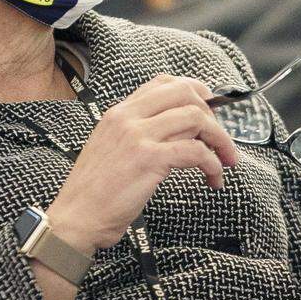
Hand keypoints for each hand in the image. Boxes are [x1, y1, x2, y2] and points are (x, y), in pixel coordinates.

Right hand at [46, 75, 239, 252]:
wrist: (76, 216)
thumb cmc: (94, 191)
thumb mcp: (111, 148)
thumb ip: (138, 133)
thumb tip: (179, 129)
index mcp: (119, 112)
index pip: (163, 82)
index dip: (195, 93)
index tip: (209, 113)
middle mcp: (128, 117)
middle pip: (185, 92)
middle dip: (213, 114)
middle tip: (220, 139)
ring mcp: (138, 136)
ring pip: (196, 118)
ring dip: (220, 140)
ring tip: (224, 161)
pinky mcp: (148, 159)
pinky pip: (195, 150)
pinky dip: (213, 164)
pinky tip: (213, 178)